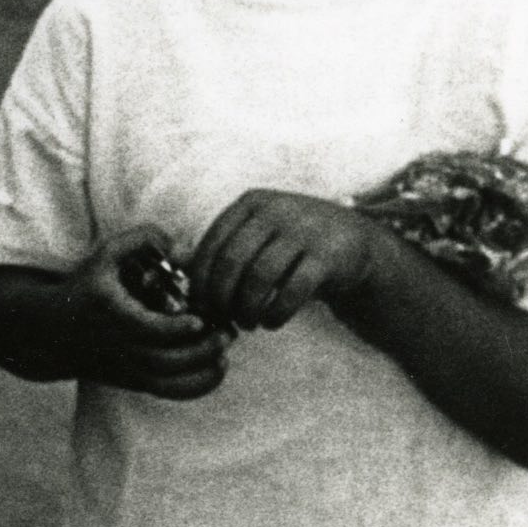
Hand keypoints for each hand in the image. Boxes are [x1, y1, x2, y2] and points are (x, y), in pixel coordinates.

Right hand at [69, 229, 230, 398]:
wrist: (55, 333)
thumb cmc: (86, 288)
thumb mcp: (104, 255)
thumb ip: (140, 240)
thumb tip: (182, 248)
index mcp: (114, 314)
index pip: (150, 331)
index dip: (179, 329)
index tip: (200, 319)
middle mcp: (122, 346)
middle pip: (168, 361)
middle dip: (203, 349)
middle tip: (226, 332)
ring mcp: (129, 368)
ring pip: (171, 382)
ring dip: (204, 370)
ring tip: (224, 351)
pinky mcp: (136, 381)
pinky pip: (171, 393)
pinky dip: (198, 387)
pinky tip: (215, 368)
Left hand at [188, 190, 383, 336]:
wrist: (353, 241)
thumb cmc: (290, 243)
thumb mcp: (255, 234)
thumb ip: (219, 246)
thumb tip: (174, 260)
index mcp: (251, 203)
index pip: (213, 243)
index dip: (202, 279)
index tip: (201, 305)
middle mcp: (276, 210)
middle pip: (232, 261)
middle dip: (222, 297)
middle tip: (224, 318)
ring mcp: (304, 230)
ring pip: (260, 277)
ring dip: (248, 308)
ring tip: (248, 323)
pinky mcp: (328, 256)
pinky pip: (293, 291)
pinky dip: (276, 313)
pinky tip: (272, 322)